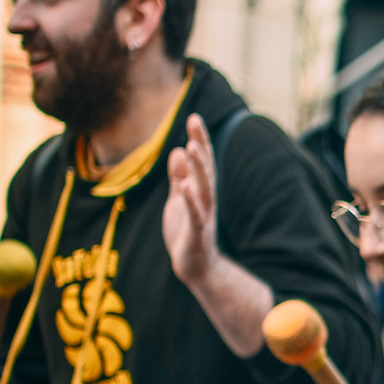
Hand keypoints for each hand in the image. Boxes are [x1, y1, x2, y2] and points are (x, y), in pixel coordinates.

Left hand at [164, 114, 220, 285]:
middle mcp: (206, 200)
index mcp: (201, 191)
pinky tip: (185, 186)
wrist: (194, 266)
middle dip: (201, 145)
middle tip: (195, 121)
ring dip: (199, 168)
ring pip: (204, 188)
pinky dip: (191, 200)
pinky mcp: (197, 233)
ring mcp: (203, 216)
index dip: (199, 140)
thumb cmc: (186, 231)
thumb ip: (179, 177)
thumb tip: (177, 151)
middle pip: (206, 169)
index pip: (202, 162)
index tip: (194, 117)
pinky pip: (195, 214)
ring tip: (192, 147)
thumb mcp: (178, 199)